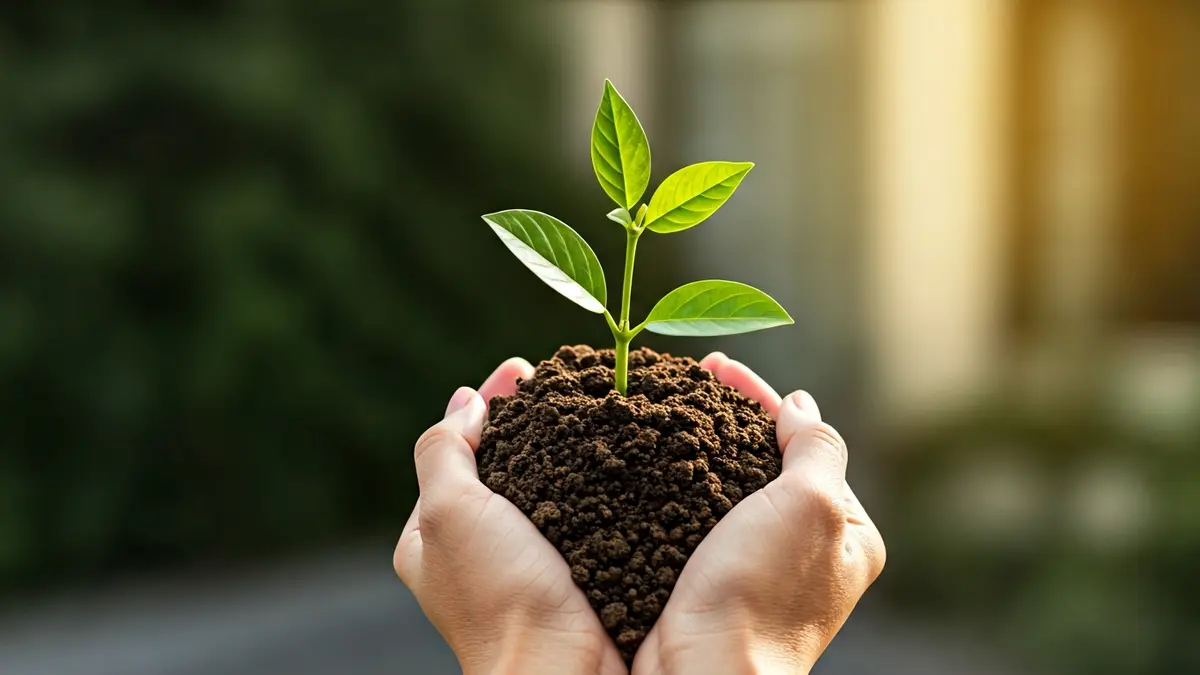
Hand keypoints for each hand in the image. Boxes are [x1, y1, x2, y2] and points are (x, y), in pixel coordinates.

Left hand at [394, 358, 627, 674]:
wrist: (564, 669)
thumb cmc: (499, 596)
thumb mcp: (448, 512)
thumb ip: (443, 453)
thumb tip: (464, 403)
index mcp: (431, 536)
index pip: (453, 450)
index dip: (484, 403)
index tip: (520, 369)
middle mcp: (476, 549)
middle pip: (500, 464)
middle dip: (528, 421)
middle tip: (563, 382)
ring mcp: (525, 562)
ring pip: (544, 485)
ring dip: (565, 446)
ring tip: (595, 407)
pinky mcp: (572, 571)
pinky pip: (579, 510)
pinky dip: (594, 478)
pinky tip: (618, 455)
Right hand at [632, 353, 885, 674]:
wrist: (700, 672)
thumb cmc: (763, 596)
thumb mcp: (813, 505)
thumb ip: (817, 448)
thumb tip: (801, 405)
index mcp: (847, 532)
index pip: (806, 444)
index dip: (761, 398)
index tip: (717, 365)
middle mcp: (805, 550)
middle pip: (766, 461)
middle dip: (727, 417)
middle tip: (687, 378)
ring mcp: (755, 568)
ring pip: (727, 486)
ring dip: (697, 446)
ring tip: (664, 408)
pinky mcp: (708, 580)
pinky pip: (695, 515)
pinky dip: (675, 482)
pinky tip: (648, 461)